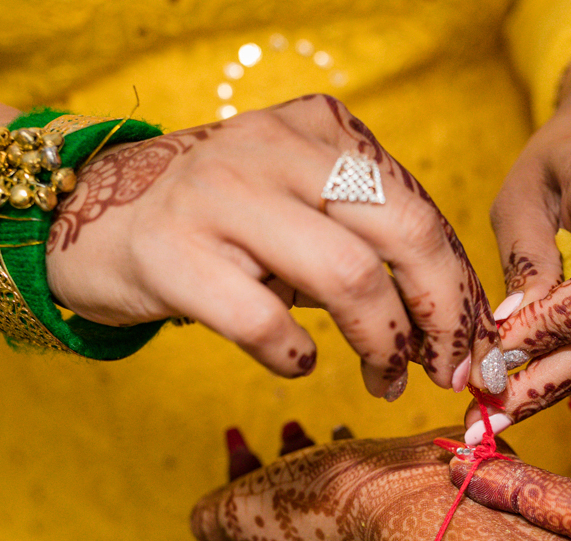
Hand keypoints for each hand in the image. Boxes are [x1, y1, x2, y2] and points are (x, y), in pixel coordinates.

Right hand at [45, 94, 501, 397]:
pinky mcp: (171, 251)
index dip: (460, 290)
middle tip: (446, 371)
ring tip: (383, 379)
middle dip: (443, 317)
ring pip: (348, 277)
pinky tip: (299, 361)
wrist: (95, 216)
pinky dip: (297, 356)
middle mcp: (276, 146)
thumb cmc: (228, 229)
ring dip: (383, 345)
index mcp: (324, 129)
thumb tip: (461, 336)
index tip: (475, 349)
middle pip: (405, 234)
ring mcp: (220, 192)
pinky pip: (265, 321)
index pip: (422, 211)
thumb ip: (378, 252)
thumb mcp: (307, 214)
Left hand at [191, 422, 483, 540]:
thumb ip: (215, 518)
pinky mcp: (413, 525)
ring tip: (317, 427)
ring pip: (333, 505)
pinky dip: (358, 465)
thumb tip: (201, 524)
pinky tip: (356, 435)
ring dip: (318, 463)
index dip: (234, 487)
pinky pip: (374, 496)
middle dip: (278, 471)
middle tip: (283, 429)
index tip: (240, 439)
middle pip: (290, 522)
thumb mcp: (248, 510)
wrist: (427, 501)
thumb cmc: (331, 508)